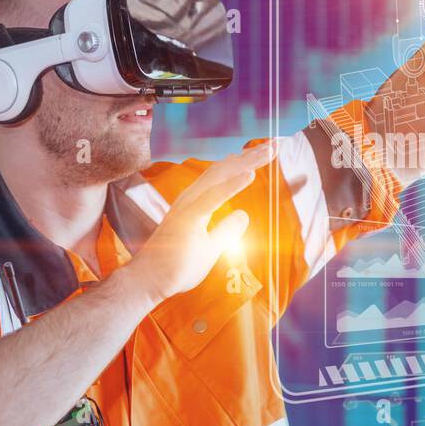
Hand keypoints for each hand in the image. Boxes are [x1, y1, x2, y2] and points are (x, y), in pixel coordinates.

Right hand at [121, 141, 276, 304]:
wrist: (148, 282)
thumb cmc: (175, 266)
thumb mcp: (211, 247)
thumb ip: (226, 229)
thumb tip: (243, 215)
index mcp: (197, 202)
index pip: (225, 176)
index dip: (247, 162)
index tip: (269, 151)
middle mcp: (192, 198)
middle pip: (225, 170)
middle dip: (251, 156)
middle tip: (276, 143)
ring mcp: (188, 206)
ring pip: (220, 176)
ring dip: (246, 162)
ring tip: (269, 149)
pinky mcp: (187, 219)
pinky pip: (212, 198)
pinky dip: (232, 184)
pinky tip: (250, 173)